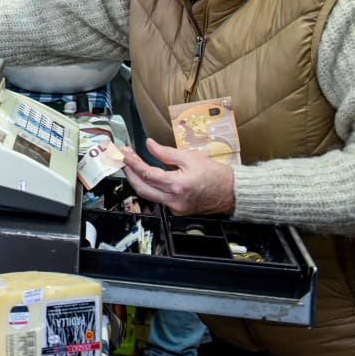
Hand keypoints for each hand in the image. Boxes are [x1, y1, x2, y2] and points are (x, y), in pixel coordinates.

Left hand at [122, 139, 236, 215]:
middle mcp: (174, 200)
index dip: (133, 163)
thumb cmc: (215, 175)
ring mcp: (175, 207)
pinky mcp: (177, 210)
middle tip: (123, 160)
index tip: (124, 154)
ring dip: (138, 180)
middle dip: (129, 173)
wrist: (231, 192)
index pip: (147, 174)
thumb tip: (149, 145)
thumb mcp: (190, 157)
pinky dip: (151, 187)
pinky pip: (158, 199)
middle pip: (142, 188)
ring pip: (148, 195)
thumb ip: (166, 152)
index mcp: (177, 186)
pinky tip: (147, 177)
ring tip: (132, 166)